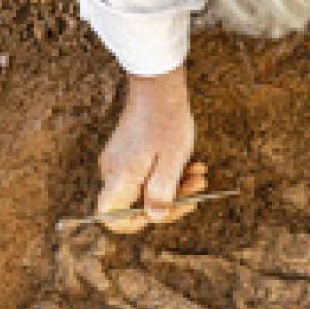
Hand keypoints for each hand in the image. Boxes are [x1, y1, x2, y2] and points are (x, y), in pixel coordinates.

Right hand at [95, 68, 209, 233]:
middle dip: (171, 201)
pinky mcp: (128, 153)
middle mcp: (113, 172)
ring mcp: (119, 162)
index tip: (160, 212)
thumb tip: (156, 218)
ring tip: (200, 173)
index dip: (133, 224)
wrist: (158, 84)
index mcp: (120, 177)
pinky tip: (191, 165)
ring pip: (146, 188)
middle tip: (198, 188)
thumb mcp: (172, 161)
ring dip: (176, 186)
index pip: (109, 217)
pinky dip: (168, 173)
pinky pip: (146, 174)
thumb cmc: (166, 120)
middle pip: (136, 204)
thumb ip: (162, 192)